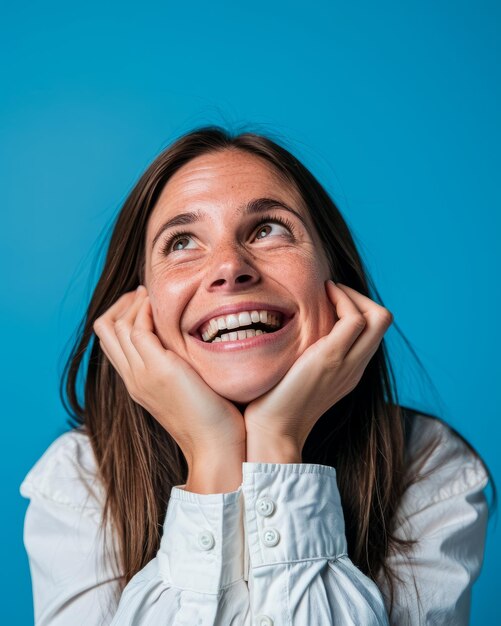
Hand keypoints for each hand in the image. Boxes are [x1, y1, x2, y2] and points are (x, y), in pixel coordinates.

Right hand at [92, 286, 245, 480]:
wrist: (216, 447)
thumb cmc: (212, 419)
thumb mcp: (188, 387)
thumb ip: (178, 367)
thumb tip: (186, 344)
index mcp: (138, 382)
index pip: (111, 340)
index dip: (123, 314)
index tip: (145, 301)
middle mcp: (133, 377)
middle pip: (105, 329)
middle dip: (122, 304)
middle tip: (145, 293)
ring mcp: (142, 375)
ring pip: (115, 326)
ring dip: (134, 303)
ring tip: (153, 294)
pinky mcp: (159, 371)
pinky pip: (138, 330)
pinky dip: (146, 311)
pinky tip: (163, 307)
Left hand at [243, 281, 393, 460]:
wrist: (273, 431)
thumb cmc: (274, 402)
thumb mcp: (297, 374)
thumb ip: (306, 355)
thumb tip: (291, 331)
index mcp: (350, 370)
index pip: (372, 330)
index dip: (356, 307)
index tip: (328, 299)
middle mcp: (355, 366)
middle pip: (383, 320)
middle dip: (359, 296)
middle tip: (330, 292)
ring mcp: (347, 363)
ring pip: (379, 317)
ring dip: (352, 294)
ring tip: (326, 292)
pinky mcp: (331, 358)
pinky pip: (354, 319)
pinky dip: (342, 299)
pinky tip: (320, 297)